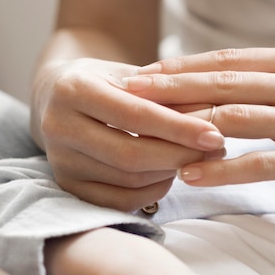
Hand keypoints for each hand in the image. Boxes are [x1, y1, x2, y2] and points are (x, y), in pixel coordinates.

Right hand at [33, 58, 224, 210]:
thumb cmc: (107, 80)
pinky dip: (152, 191)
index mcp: (73, 89)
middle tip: (216, 150)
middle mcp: (58, 126)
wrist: (59, 95)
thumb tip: (214, 114)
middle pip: (130, 154)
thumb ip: (167, 92)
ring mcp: (60, 160)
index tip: (215, 134)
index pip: (135, 115)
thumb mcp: (132, 73)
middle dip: (179, 155)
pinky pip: (118, 201)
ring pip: (127, 180)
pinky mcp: (66, 186)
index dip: (178, 127)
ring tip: (199, 158)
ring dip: (170, 172)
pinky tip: (171, 174)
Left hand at [124, 47, 274, 195]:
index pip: (228, 59)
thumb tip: (223, 77)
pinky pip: (260, 163)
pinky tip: (191, 174)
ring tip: (147, 134)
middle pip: (222, 82)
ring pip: (235, 118)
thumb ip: (274, 75)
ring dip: (187, 127)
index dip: (182, 66)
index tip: (145, 72)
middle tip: (129, 93)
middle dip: (171, 88)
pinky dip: (221, 168)